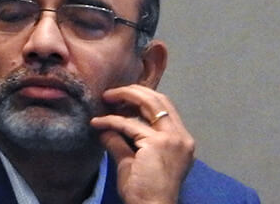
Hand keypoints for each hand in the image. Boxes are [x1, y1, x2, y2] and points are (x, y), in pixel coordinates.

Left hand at [92, 85, 194, 203]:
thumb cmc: (145, 189)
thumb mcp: (133, 159)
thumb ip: (122, 140)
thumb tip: (105, 127)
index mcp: (181, 140)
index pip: (164, 108)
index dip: (142, 98)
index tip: (120, 99)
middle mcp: (182, 137)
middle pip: (159, 99)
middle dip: (133, 91)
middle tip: (111, 93)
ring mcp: (172, 139)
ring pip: (147, 103)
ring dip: (123, 97)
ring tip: (105, 98)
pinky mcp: (158, 143)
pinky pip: (128, 124)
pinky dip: (111, 120)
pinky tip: (97, 123)